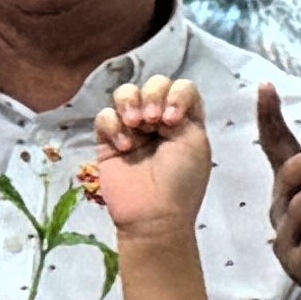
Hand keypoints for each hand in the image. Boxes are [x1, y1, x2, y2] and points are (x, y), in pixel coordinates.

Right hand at [86, 75, 209, 240]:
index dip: (176, 94)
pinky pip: (104, 116)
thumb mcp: (195, 142)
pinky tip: (123, 148)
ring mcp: (133, 129)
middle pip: (153, 84)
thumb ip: (183, 110)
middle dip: (152, 94)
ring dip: (130, 102)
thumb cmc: (180, 182)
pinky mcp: (108, 141)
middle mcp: (159, 120)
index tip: (172, 119)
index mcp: (185, 120)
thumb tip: (158, 103)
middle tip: (154, 120)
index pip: (181, 87)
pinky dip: (113, 126)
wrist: (154, 215)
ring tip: (135, 125)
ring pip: (125, 93)